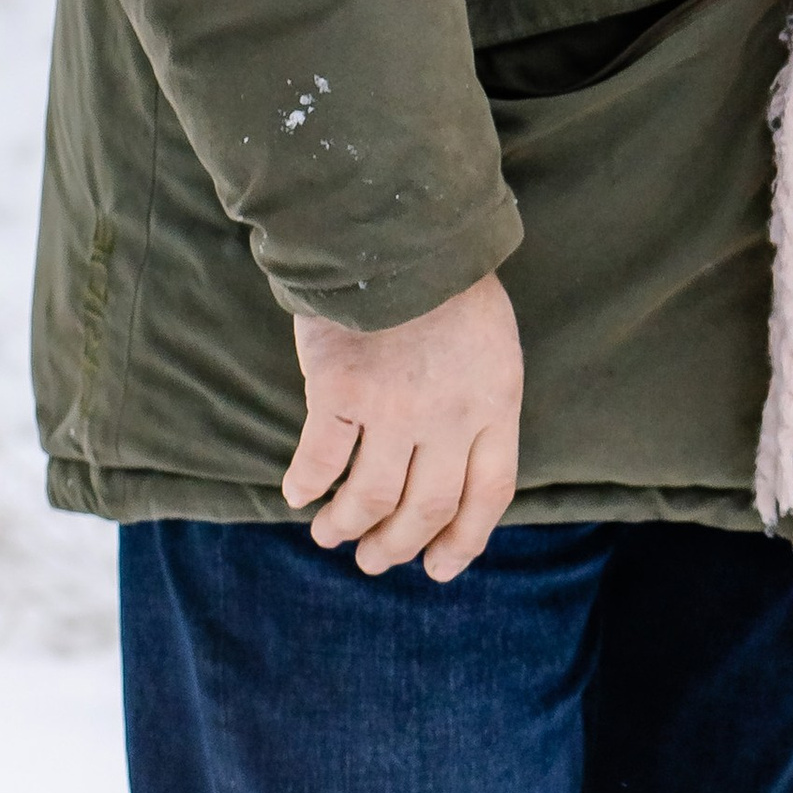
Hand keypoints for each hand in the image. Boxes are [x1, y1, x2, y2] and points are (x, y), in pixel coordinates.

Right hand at [283, 268, 524, 580]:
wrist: (402, 225)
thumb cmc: (447, 280)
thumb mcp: (490, 340)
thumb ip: (478, 398)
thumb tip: (454, 459)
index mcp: (496, 399)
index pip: (490, 493)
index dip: (465, 540)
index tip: (439, 567)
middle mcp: (449, 415)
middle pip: (427, 507)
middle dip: (398, 545)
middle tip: (374, 560)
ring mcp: (394, 406)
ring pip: (372, 497)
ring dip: (348, 525)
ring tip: (331, 534)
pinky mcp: (341, 390)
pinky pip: (320, 460)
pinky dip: (307, 484)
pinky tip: (297, 493)